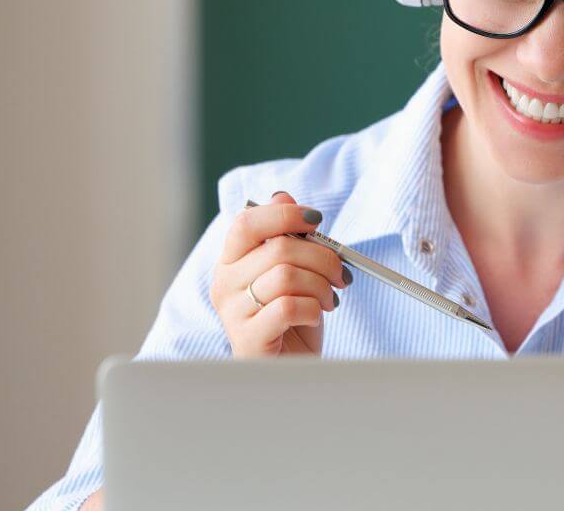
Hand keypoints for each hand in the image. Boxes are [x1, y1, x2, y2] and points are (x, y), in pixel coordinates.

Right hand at [209, 191, 350, 357]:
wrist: (289, 369)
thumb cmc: (292, 318)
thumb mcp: (294, 271)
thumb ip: (288, 237)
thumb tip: (283, 195)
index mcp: (231, 260)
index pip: (246, 222)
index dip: (284, 214)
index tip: (316, 220)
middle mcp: (224, 283)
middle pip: (279, 249)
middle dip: (322, 257)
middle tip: (339, 273)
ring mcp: (232, 313)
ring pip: (287, 276)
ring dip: (321, 285)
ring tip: (328, 299)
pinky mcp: (248, 339)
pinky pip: (288, 307)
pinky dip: (313, 308)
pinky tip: (315, 316)